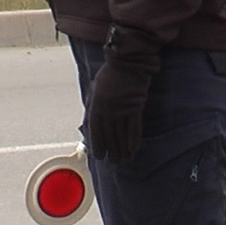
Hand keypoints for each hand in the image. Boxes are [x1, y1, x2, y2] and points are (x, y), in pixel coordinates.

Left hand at [86, 44, 157, 164]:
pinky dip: (133, 140)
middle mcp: (109, 109)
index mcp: (96, 104)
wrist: (127, 62)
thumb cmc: (109, 75)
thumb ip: (93, 107)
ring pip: (122, 134)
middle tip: (113, 161)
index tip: (99, 155)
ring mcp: (123, 109)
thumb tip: (89, 124)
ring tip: (123, 160)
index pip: (96, 130)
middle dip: (112, 150)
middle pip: (110, 135)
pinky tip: (132, 150)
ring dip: (122, 149)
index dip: (98, 144)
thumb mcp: (95, 89)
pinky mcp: (136, 107)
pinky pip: (134, 128)